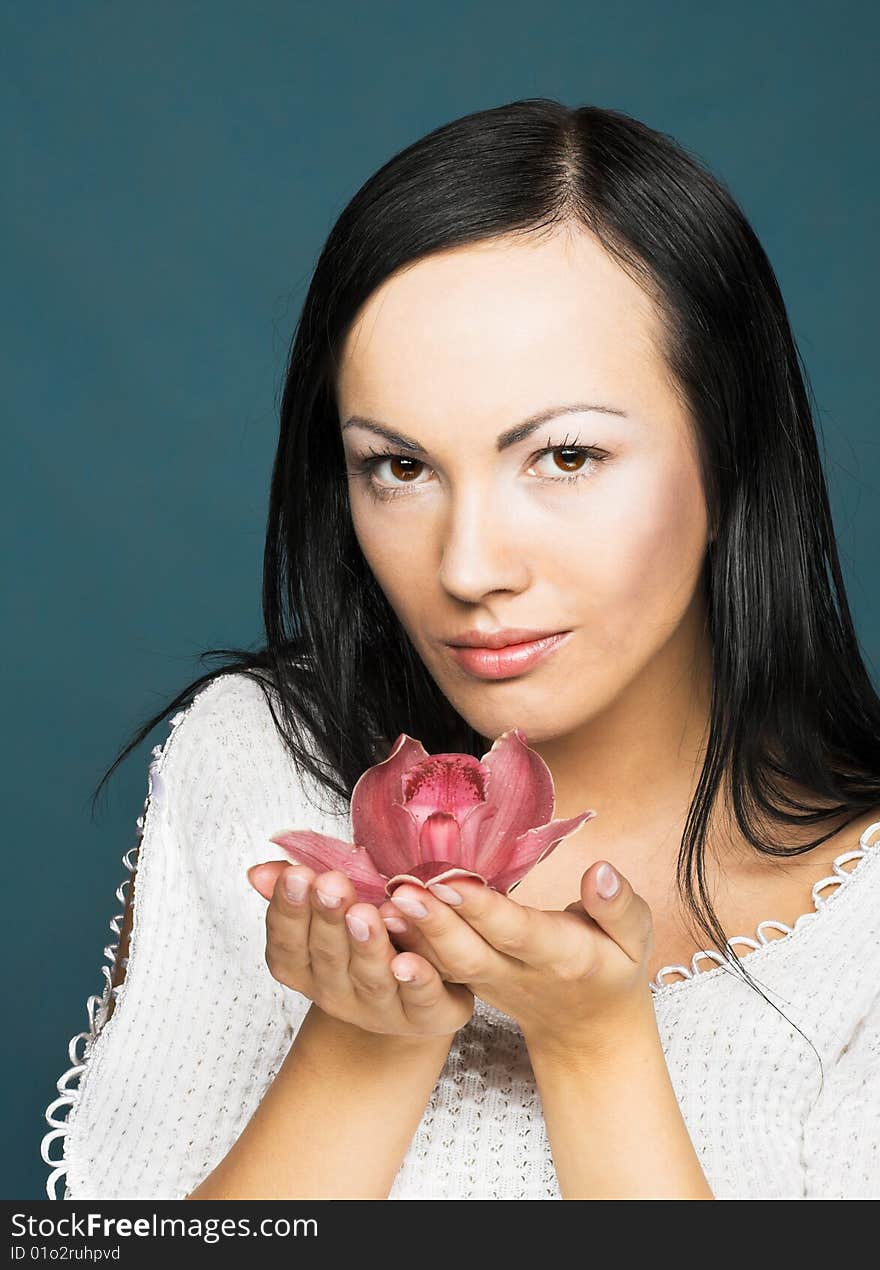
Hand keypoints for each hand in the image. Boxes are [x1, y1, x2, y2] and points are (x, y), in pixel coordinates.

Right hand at [247, 861, 473, 1037]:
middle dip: (328, 919)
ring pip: (371, 979)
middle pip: (328, 958)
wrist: (416, 1000)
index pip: (288, 946)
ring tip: (365, 913)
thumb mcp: (333, 913)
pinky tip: (409, 962)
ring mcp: (382, 1009)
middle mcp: (339, 995)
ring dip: (367, 947)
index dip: (290, 912)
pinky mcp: (427, 1015)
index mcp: (310, 970)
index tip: (297, 874)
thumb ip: (300, 891)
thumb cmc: (368, 944)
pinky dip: (415, 981)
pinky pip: (420, 1000)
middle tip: (331, 883)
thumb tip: (259, 872)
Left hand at [384, 861, 654, 1054]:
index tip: (451, 881)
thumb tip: (599, 871)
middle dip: (433, 923)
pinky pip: (433, 963)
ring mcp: (486, 982)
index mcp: (561, 957)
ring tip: (376, 902)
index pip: (517, 932)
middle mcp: (516, 973)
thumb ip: (618, 905)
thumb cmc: (613, 967)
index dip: (483, 910)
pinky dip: (405, 942)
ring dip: (410, 935)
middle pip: (468, 953)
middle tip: (400, 889)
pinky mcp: (467, 980)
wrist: (589, 1029)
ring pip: (443, 962)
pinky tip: (375, 913)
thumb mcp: (635, 937)